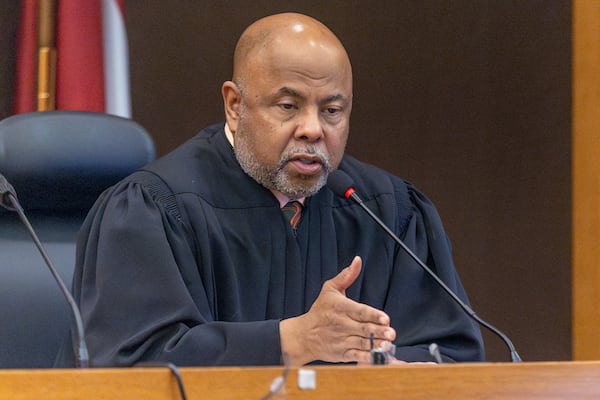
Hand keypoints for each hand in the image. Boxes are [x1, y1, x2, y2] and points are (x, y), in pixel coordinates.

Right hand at [280, 256, 395, 364]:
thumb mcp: (330, 290)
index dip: (372, 315)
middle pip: (363, 328)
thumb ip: (346, 276)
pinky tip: (378, 356)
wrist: (303, 336)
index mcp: (339, 308)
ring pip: (362, 343)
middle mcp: (341, 324)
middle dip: (378, 331)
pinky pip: (357, 356)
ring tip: (389, 344)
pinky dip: (368, 358)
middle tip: (391, 332)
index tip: (385, 318)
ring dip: (377, 344)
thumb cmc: (319, 311)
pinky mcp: (342, 353)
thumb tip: (357, 261)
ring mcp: (341, 340)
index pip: (359, 311)